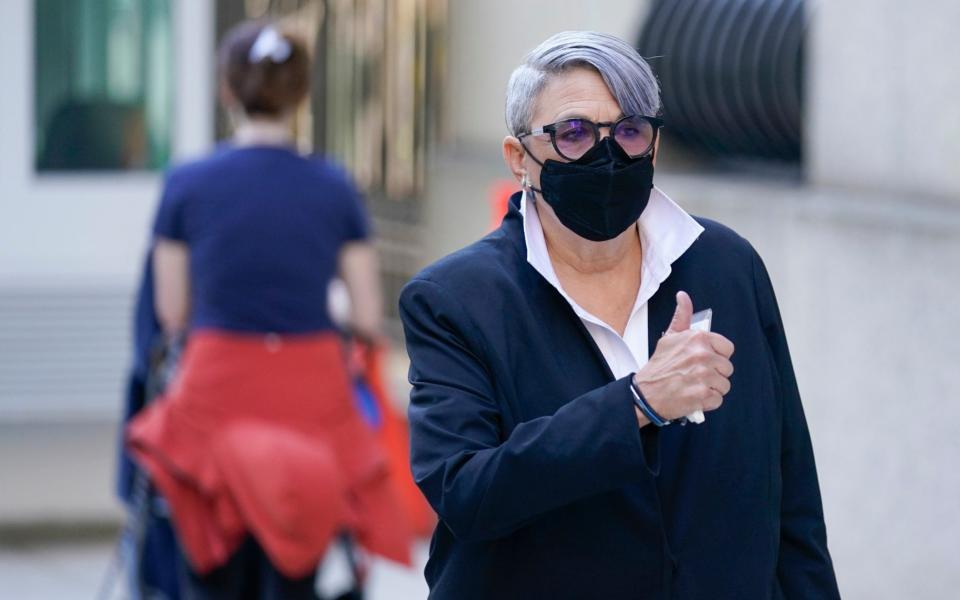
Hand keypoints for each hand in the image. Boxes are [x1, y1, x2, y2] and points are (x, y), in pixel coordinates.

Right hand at [633, 291, 734, 421]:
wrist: (646, 393)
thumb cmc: (659, 367)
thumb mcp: (669, 337)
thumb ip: (681, 317)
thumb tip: (683, 296)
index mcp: (697, 339)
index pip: (727, 348)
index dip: (717, 356)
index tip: (705, 361)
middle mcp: (702, 355)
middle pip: (727, 368)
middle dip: (714, 374)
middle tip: (696, 376)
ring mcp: (703, 376)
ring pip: (724, 385)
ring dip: (711, 389)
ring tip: (694, 386)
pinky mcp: (702, 395)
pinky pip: (718, 399)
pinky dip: (707, 402)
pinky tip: (694, 396)